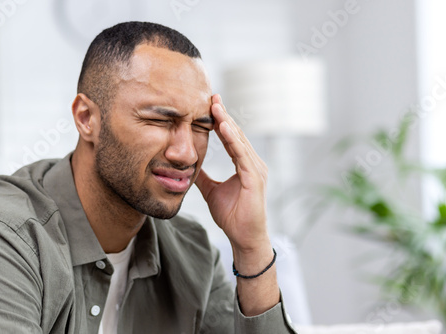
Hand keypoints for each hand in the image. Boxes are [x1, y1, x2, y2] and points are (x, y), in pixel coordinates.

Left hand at [195, 94, 269, 252]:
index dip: (220, 121)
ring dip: (227, 122)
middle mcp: (253, 163)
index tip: (208, 104)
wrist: (244, 238)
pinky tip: (224, 127)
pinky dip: (233, 140)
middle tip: (211, 95)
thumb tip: (189, 166)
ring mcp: (256, 169)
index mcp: (244, 164)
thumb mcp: (212, 191)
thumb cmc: (232, 216)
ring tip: (215, 105)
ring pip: (239, 140)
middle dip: (223, 115)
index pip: (231, 138)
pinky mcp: (255, 179)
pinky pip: (242, 155)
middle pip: (236, 134)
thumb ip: (203, 177)